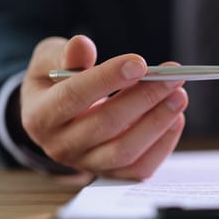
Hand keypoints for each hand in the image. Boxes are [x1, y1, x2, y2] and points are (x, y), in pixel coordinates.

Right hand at [20, 35, 187, 179]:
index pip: (74, 97)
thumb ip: (65, 54)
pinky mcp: (110, 175)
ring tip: (179, 95)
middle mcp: (60, 147)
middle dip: (144, 98)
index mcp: (39, 116)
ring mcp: (86, 165)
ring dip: (158, 122)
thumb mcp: (49, 62)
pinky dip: (163, 145)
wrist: (55, 117)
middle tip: (173, 77)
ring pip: (125, 150)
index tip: (140, 62)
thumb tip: (82, 44)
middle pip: (106, 125)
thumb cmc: (56, 83)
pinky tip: (176, 118)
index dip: (108, 78)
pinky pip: (140, 169)